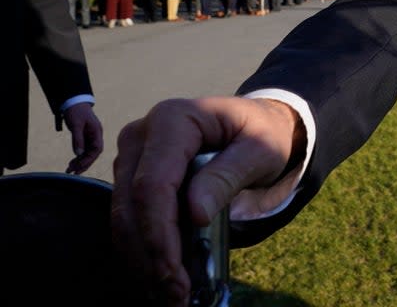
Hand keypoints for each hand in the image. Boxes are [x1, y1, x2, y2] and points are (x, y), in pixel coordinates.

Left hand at [62, 102, 102, 173]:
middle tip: (74, 172)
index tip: (80, 166)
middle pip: (93, 154)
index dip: (89, 159)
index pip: (97, 149)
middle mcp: (95, 136)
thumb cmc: (76, 111)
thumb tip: (78, 154)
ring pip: (87, 153)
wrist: (74, 102)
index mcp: (97, 132)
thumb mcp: (76, 125)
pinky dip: (78, 157)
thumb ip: (78, 139)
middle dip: (84, 164)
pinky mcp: (84, 137)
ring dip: (79, 162)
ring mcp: (90, 137)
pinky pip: (83, 150)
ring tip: (69, 170)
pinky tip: (71, 163)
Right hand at [111, 96, 299, 305]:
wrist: (255, 123)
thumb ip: (228, 176)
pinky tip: (163, 277)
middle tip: (174, 296)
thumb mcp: (260, 150)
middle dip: (149, 256)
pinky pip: (129, 218)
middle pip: (131, 205)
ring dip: (142, 261)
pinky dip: (144, 250)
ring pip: (123, 217)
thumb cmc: (261, 133)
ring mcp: (132, 155)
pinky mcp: (132, 176)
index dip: (159, 234)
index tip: (174, 274)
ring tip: (171, 295)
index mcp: (173, 120)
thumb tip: (194, 213)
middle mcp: (142, 135)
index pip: (153, 185)